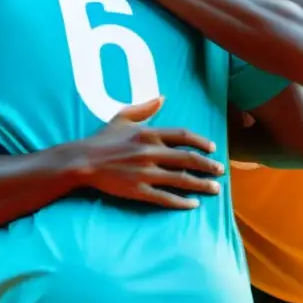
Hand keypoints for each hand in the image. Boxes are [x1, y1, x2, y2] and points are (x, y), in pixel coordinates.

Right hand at [71, 97, 223, 209]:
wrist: (82, 161)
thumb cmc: (102, 139)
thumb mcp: (122, 117)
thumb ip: (145, 108)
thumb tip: (163, 98)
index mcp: (148, 133)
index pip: (183, 136)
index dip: (201, 142)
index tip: (212, 149)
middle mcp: (150, 152)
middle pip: (187, 158)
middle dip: (208, 165)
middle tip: (220, 171)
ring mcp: (145, 172)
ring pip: (180, 179)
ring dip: (201, 184)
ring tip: (214, 189)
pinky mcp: (138, 190)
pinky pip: (165, 197)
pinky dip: (181, 202)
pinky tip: (193, 205)